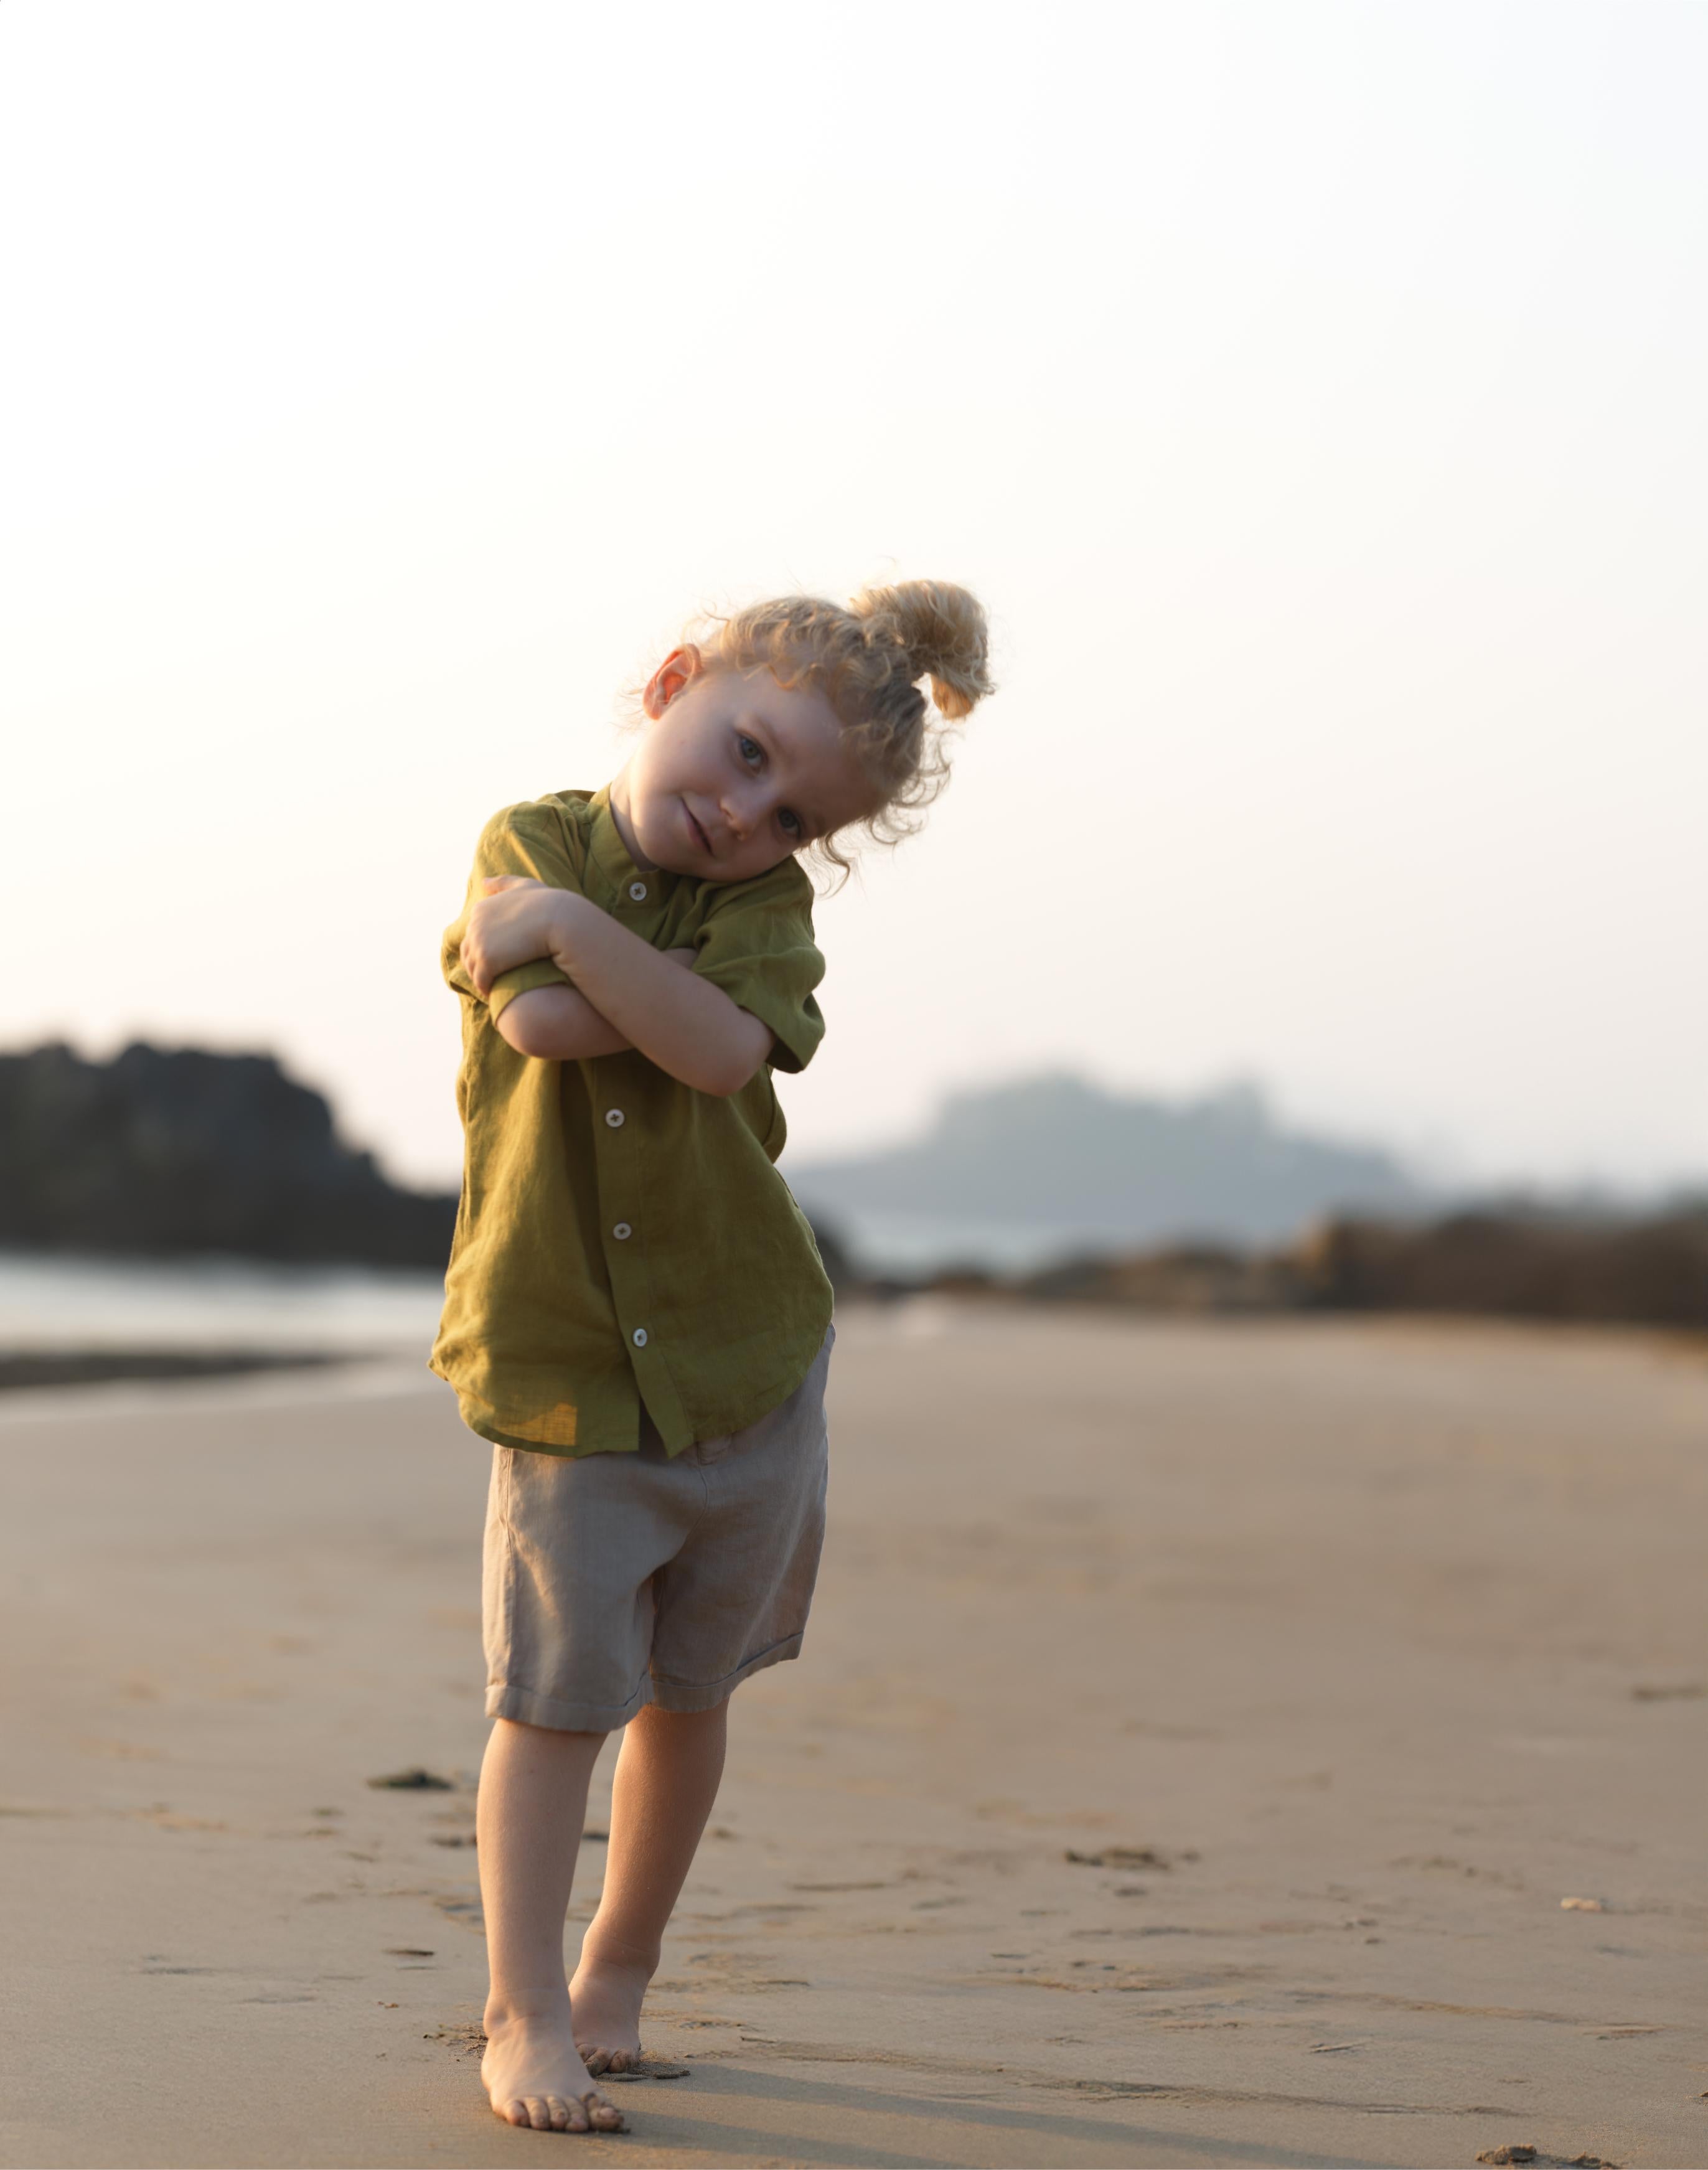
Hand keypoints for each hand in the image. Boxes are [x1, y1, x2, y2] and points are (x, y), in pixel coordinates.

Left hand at [461, 876, 573, 997]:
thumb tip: (484, 882)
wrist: (561, 920)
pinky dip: (487, 988)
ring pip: (473, 968)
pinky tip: (498, 992)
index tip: (501, 957)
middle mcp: (474, 925)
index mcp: (481, 909)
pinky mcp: (487, 962)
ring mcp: (479, 944)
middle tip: (497, 976)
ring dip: (482, 978)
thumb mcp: (524, 886)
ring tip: (497, 986)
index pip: (473, 934)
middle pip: (469, 952)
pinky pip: (481, 981)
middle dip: (480, 964)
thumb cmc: (548, 903)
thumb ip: (503, 883)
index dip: (486, 947)